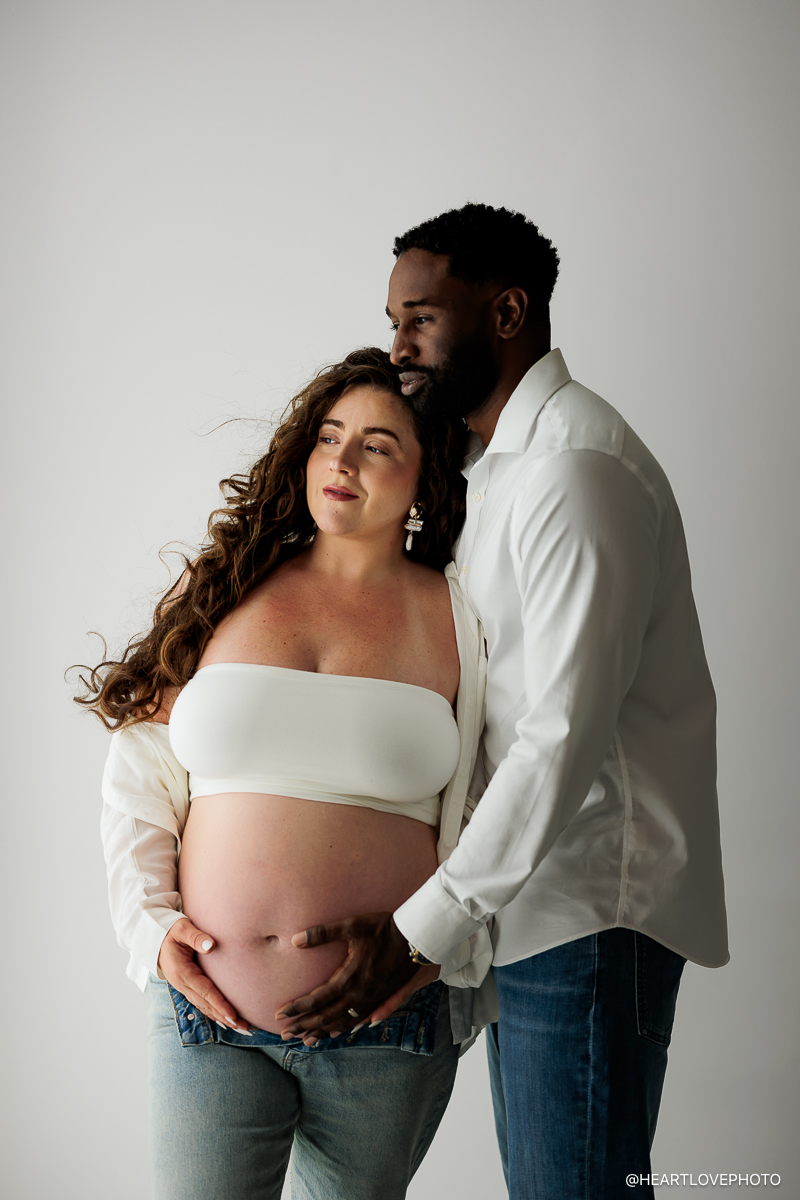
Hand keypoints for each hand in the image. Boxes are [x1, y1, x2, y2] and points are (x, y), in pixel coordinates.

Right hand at [157, 918, 249, 1032]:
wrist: (156, 939)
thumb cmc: (172, 931)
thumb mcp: (182, 929)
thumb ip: (196, 937)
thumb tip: (211, 946)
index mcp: (182, 972)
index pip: (204, 991)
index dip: (219, 1004)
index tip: (233, 1015)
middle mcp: (182, 984)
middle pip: (206, 1004)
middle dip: (225, 1017)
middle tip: (245, 1026)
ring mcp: (184, 987)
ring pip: (204, 1007)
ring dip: (221, 1018)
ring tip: (240, 1026)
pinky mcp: (187, 987)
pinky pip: (201, 1003)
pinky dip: (214, 1012)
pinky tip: (225, 1019)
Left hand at [274, 912, 439, 1039]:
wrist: (418, 938)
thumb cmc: (384, 928)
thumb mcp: (352, 925)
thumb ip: (322, 934)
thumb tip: (295, 941)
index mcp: (349, 978)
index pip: (316, 1000)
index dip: (297, 1009)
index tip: (279, 1015)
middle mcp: (360, 995)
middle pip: (327, 1017)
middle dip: (304, 1026)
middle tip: (285, 1034)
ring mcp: (372, 1000)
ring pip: (343, 1023)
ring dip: (322, 1032)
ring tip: (307, 1040)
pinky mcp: (383, 999)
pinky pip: (360, 1020)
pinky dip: (345, 1028)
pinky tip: (338, 1033)